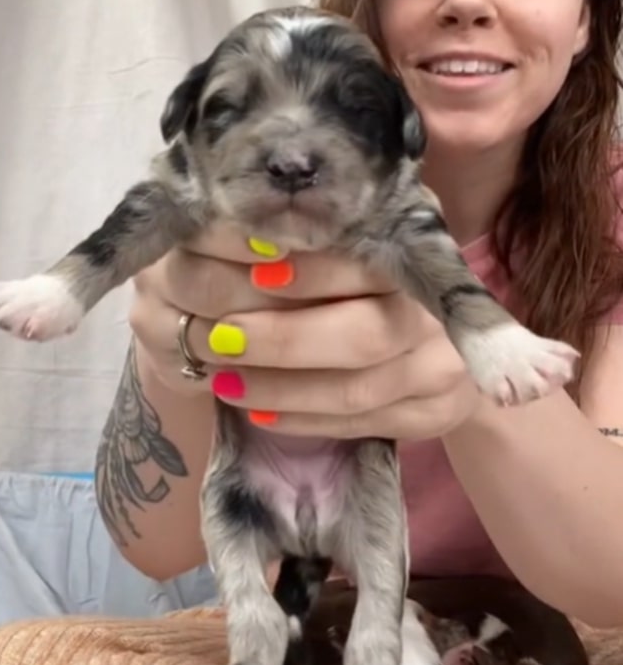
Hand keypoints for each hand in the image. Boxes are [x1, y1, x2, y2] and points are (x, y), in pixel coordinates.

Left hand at [129, 224, 480, 439]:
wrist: (441, 334)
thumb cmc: (372, 274)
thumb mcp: (349, 242)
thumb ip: (314, 239)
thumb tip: (248, 239)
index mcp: (418, 250)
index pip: (366, 264)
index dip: (311, 273)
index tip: (253, 272)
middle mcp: (440, 310)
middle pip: (363, 335)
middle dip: (282, 340)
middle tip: (219, 338)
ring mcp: (444, 366)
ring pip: (354, 391)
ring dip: (279, 388)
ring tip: (223, 378)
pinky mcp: (436, 413)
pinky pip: (360, 425)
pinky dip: (301, 419)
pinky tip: (258, 409)